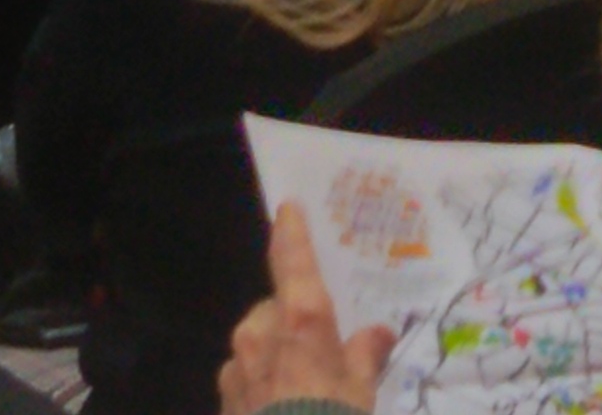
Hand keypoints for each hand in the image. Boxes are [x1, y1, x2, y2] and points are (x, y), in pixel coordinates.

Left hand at [219, 203, 392, 414]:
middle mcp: (261, 331)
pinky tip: (276, 409)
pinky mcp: (223, 400)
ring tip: (297, 386)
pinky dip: (258, 384)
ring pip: (255, 345)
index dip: (290, 232)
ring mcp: (236, 367)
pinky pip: (243, 378)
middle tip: (317, 347)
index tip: (286, 207)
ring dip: (272, 354)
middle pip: (274, 310)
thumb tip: (378, 334)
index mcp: (300, 317)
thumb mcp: (362, 390)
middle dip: (291, 321)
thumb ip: (366, 354)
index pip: (291, 259)